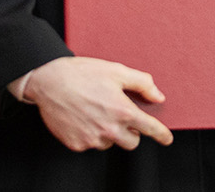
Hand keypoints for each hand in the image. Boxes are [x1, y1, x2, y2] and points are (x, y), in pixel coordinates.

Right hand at [13, 56, 173, 151]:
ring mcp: (92, 139)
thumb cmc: (82, 73)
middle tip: (120, 116)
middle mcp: (109, 129)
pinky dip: (90, 134)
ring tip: (95, 112)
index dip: (161, 134)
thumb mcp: (116, 70)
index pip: (149, 129)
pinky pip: (91, 144)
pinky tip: (82, 117)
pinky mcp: (77, 144)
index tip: (166, 138)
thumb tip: (158, 97)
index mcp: (122, 111)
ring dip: (109, 133)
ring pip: (110, 143)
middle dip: (131, 132)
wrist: (48, 81)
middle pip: (132, 142)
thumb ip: (142, 83)